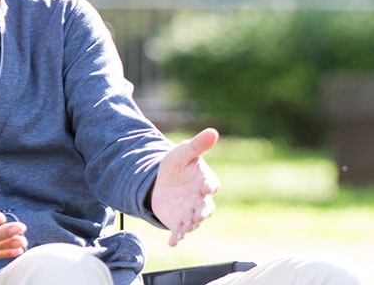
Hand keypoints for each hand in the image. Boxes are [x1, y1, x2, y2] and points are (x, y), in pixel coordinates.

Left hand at [150, 128, 220, 246]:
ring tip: (184, 228)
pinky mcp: (178, 222)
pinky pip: (180, 232)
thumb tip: (213, 131)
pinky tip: (172, 242)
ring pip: (194, 221)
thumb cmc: (176, 165)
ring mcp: (190, 212)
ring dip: (190, 225)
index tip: (207, 188)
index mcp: (205, 181)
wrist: (160, 181)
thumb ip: (198, 145)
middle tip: (198, 215)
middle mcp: (201, 199)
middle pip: (207, 208)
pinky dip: (177, 237)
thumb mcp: (184, 152)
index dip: (210, 187)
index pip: (212, 185)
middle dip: (203, 212)